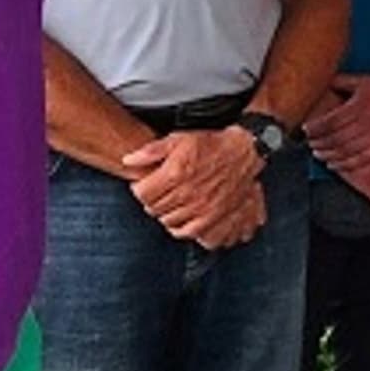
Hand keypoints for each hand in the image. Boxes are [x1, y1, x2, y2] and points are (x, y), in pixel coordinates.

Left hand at [124, 125, 268, 247]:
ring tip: (169, 203)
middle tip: (158, 193)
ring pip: (167, 220)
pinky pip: (187, 231)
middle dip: (151, 201)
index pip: (141, 193)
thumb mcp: (178, 139)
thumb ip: (151, 151)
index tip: (145, 184)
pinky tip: (179, 218)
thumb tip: (127, 161)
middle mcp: (186, 193)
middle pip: (153, 208)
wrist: (242, 152)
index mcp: (174, 173)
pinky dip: (179, 228)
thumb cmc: (209, 144)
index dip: (139, 189)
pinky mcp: (212, 216)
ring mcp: (200, 207)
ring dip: (164, 213)